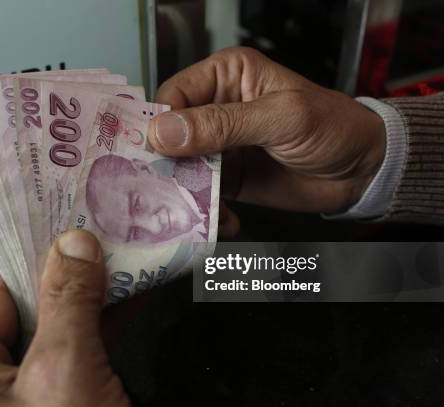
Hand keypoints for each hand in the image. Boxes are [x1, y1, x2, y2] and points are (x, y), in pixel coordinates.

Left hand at [0, 230, 130, 406]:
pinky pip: (80, 359)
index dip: (41, 261)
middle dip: (76, 279)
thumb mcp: (62, 372)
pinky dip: (105, 330)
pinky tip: (128, 302)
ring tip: (126, 263)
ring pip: (62, 334)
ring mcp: (26, 404)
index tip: (74, 232)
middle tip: (107, 240)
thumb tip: (74, 247)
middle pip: (34, 313)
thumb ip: (68, 302)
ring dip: (96, 302)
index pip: (0, 296)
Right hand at [148, 47, 385, 220]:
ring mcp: (218, 147)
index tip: (155, 152)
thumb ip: (223, 124)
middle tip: (163, 187)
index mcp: (226, 76)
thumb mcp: (281, 118)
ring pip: (180, 168)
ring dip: (184, 192)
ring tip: (196, 210)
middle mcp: (215, 109)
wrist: (361, 171)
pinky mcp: (225, 178)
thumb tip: (163, 131)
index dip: (160, 121)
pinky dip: (206, 211)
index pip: (175, 94)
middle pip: (169, 134)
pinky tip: (225, 220)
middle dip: (165, 162)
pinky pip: (200, 194)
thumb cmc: (332, 126)